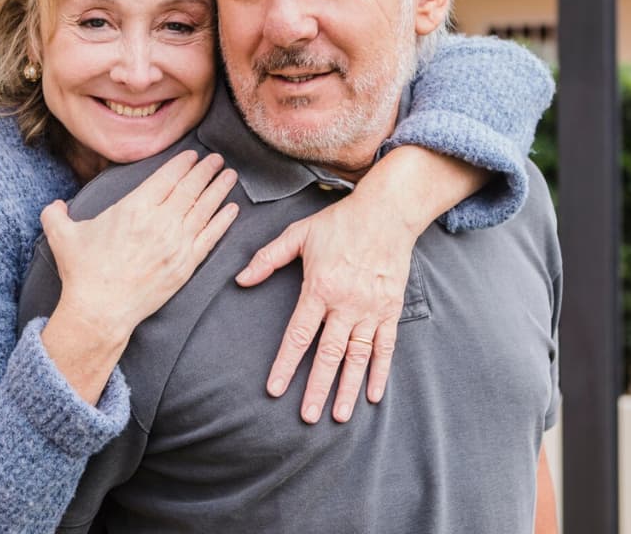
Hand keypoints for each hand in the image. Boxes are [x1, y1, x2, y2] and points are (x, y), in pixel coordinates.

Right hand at [43, 150, 238, 343]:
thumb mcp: (62, 236)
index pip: (167, 177)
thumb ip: (56, 214)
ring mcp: (176, 244)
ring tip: (230, 176)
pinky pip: (210, 238)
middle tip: (217, 160)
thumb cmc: (83, 272)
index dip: (183, 164)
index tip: (193, 155)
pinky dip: (223, 221)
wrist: (100, 311)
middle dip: (206, 171)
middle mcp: (160, 221)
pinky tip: (232, 210)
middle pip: (190, 188)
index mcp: (134, 207)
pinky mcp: (185, 265)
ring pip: (204, 209)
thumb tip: (54, 205)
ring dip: (219, 190)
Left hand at [235, 195, 412, 423]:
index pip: (299, 334)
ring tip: (339, 416)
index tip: (275, 389)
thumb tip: (240, 279)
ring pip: (357, 357)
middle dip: (317, 388)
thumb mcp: (298, 234)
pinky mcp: (390, 309)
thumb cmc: (339, 223)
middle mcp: (345, 304)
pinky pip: (385, 347)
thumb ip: (268, 258)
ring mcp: (370, 309)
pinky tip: (372, 394)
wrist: (387, 213)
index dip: (286, 363)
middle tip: (307, 417)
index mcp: (319, 288)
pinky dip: (379, 371)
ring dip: (347, 388)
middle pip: (328, 354)